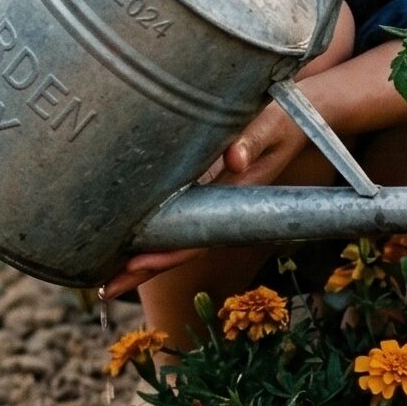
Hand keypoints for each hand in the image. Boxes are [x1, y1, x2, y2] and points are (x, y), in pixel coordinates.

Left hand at [96, 11, 354, 300]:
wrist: (304, 116)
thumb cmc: (287, 119)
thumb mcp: (274, 126)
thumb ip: (254, 139)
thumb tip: (234, 161)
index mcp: (234, 198)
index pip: (195, 237)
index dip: (164, 255)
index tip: (134, 267)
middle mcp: (221, 206)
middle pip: (177, 246)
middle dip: (141, 268)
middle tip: (102, 289)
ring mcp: (214, 200)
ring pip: (175, 235)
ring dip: (142, 254)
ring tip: (103, 272)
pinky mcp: (209, 188)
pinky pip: (178, 216)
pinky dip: (152, 229)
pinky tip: (125, 235)